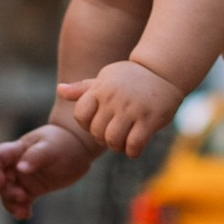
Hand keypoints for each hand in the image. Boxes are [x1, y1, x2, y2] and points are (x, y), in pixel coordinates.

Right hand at [0, 120, 97, 219]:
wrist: (78, 150)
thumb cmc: (63, 143)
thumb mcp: (51, 148)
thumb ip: (35, 156)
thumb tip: (20, 168)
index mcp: (17, 150)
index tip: (2, 182)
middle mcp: (16, 165)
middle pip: (1, 180)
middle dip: (7, 191)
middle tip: (22, 197)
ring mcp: (23, 178)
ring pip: (8, 194)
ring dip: (12, 204)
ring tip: (23, 213)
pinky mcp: (32, 190)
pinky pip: (21, 202)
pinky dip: (21, 209)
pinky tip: (27, 215)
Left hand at [58, 57, 185, 157]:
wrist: (163, 72)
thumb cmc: (130, 77)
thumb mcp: (105, 78)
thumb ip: (82, 89)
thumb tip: (59, 90)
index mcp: (100, 89)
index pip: (80, 116)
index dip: (87, 125)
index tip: (98, 123)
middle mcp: (114, 98)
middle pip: (97, 132)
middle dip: (103, 139)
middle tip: (113, 135)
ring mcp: (132, 109)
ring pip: (113, 140)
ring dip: (117, 147)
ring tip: (123, 142)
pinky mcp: (149, 119)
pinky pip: (134, 145)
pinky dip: (132, 152)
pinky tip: (135, 147)